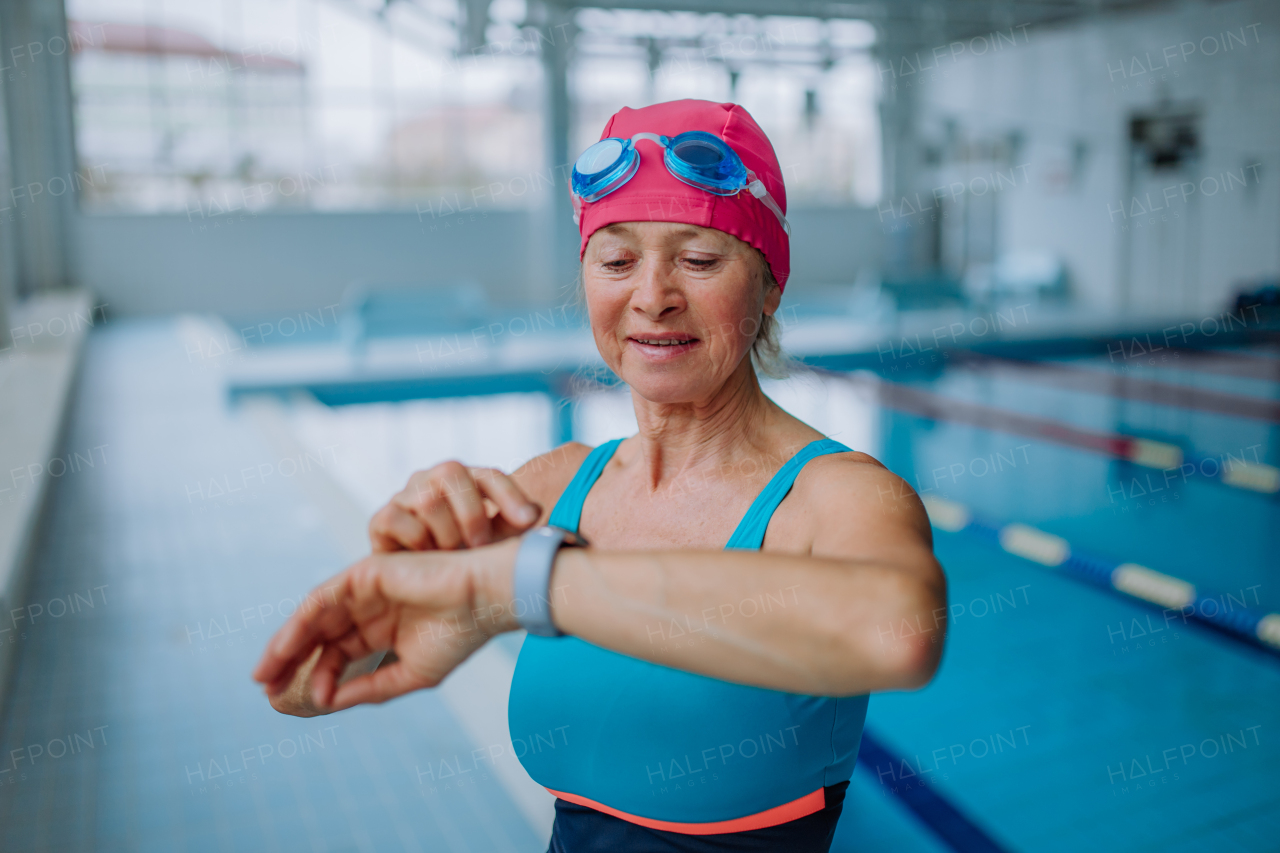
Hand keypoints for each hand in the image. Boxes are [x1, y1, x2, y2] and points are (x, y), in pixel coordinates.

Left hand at [252, 541, 519, 711]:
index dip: (314, 678)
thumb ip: (370, 687)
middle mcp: (369, 609)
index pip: (337, 655)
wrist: (487, 599)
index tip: (290, 704)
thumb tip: (326, 702)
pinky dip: (302, 622)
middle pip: (318, 636)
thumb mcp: (412, 672)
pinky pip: (324, 598)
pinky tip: (285, 646)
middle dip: (288, 661)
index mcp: (382, 630)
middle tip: (263, 688)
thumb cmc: (462, 632)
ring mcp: (366, 589)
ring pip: (315, 618)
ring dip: (286, 644)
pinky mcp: (365, 573)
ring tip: (264, 672)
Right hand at [368, 462, 540, 551]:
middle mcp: (432, 481)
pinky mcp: (381, 519)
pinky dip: (415, 540)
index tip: (529, 520)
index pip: (489, 476)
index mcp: (465, 482)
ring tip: (452, 555)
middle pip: (451, 472)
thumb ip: (517, 526)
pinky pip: (395, 519)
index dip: (510, 495)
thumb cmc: (465, 560)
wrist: (425, 585)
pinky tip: (426, 556)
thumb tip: (536, 515)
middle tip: (479, 546)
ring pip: (426, 497)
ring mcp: (405, 497)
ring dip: (445, 532)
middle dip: (471, 513)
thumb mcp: (497, 543)